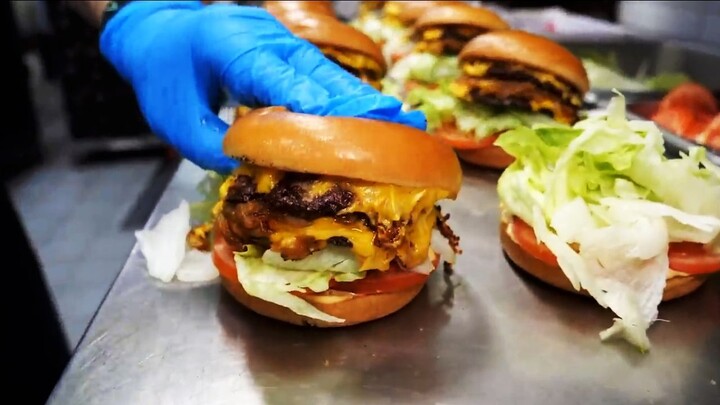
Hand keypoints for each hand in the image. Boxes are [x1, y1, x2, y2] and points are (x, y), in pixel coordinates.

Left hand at [100, 1, 425, 172]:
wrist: (156, 33)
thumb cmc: (163, 78)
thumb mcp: (176, 122)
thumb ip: (217, 149)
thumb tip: (263, 173)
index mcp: (229, 46)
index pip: (279, 78)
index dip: (319, 101)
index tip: (357, 121)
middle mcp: (262, 36)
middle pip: (317, 71)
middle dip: (359, 100)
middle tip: (403, 122)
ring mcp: (277, 36)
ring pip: (326, 71)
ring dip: (361, 98)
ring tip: (401, 119)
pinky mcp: (285, 47)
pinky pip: (319, 72)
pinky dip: (344, 94)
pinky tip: (372, 111)